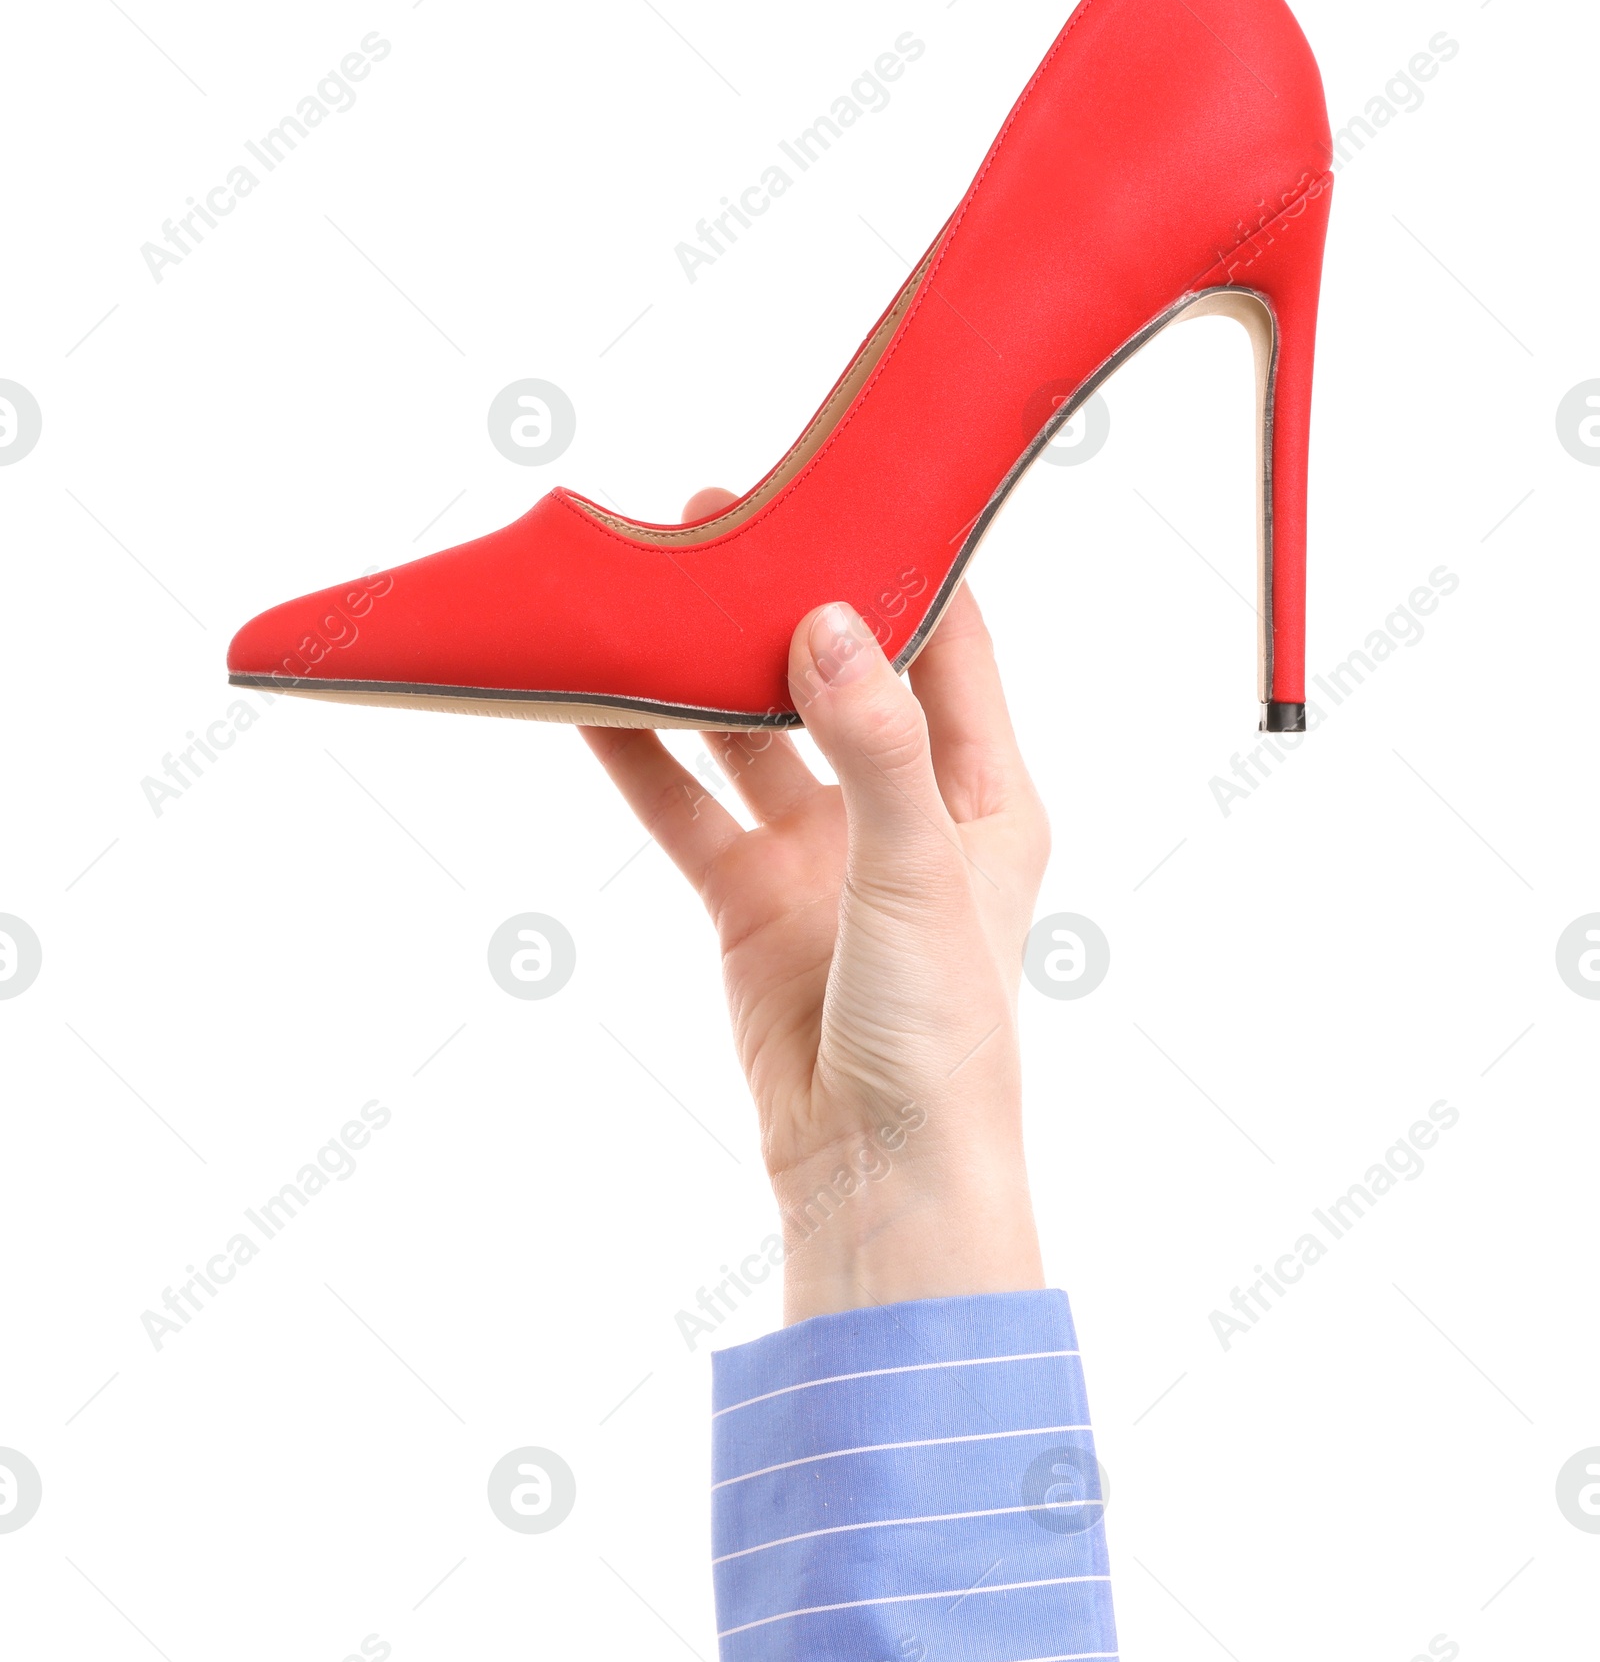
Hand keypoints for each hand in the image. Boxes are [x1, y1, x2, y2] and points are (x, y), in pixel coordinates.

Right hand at [580, 489, 1050, 1320]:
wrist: (875, 1174)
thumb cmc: (942, 1035)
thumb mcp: (920, 874)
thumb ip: (877, 746)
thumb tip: (828, 624)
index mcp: (983, 792)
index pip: (951, 644)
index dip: (900, 564)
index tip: (845, 487)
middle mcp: (903, 809)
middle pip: (836, 674)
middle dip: (782, 599)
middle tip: (718, 517)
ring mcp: (821, 853)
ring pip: (749, 735)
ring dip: (705, 670)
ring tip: (651, 586)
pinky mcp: (751, 898)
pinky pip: (688, 808)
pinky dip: (643, 758)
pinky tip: (594, 700)